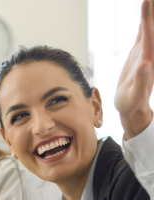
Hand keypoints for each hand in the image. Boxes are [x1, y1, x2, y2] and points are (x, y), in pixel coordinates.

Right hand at [115, 0, 153, 138]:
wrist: (131, 107)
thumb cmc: (132, 103)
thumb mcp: (135, 95)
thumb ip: (142, 80)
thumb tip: (146, 64)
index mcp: (148, 59)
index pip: (149, 34)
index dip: (148, 17)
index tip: (147, 1)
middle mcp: (149, 52)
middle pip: (152, 26)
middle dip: (151, 11)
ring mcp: (144, 51)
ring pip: (149, 26)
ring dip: (150, 12)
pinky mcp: (138, 53)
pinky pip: (142, 32)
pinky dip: (144, 20)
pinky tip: (146, 11)